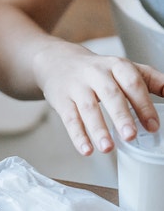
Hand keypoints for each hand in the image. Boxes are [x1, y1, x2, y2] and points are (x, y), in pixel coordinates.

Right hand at [33, 42, 163, 154]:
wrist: (57, 61)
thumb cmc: (96, 70)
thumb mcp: (124, 68)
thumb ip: (150, 80)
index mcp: (117, 66)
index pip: (132, 84)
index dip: (143, 105)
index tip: (152, 125)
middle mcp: (96, 74)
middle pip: (110, 95)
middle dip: (121, 117)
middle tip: (130, 136)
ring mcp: (77, 88)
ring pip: (87, 109)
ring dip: (98, 130)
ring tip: (108, 147)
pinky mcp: (61, 100)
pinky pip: (69, 119)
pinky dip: (77, 136)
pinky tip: (86, 149)